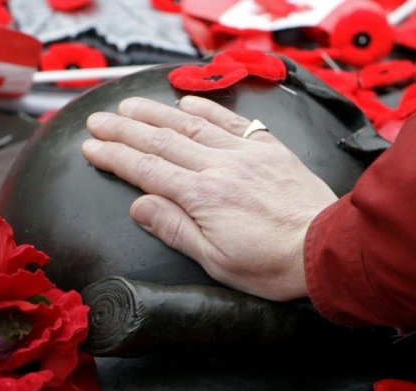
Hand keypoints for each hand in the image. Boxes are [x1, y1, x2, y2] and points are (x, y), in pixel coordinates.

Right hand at [81, 95, 337, 300]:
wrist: (324, 249)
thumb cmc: (270, 264)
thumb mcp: (214, 260)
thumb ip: (174, 228)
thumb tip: (140, 206)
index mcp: (202, 197)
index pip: (146, 170)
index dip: (114, 156)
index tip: (91, 147)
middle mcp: (219, 166)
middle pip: (161, 141)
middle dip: (124, 129)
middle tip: (98, 120)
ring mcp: (244, 153)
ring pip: (191, 124)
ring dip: (156, 113)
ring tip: (130, 106)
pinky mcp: (268, 149)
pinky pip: (231, 121)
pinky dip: (206, 107)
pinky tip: (187, 100)